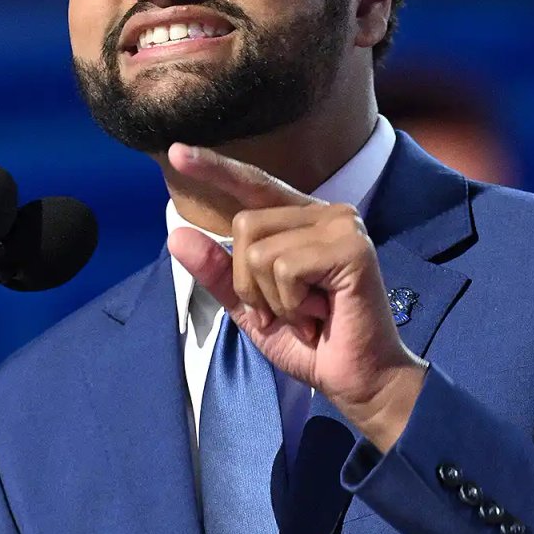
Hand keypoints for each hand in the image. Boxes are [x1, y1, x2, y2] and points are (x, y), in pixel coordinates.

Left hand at [165, 144, 426, 450]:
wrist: (357, 380)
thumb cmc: (311, 344)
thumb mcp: (252, 308)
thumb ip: (218, 272)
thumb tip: (177, 233)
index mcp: (303, 221)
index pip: (254, 184)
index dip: (215, 168)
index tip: (176, 152)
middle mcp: (326, 213)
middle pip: (245, 226)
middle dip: (251, 284)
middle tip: (289, 312)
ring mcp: (342, 226)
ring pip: (260, 251)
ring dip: (273, 299)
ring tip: (309, 316)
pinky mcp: (351, 247)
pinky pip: (285, 267)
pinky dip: (292, 304)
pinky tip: (321, 317)